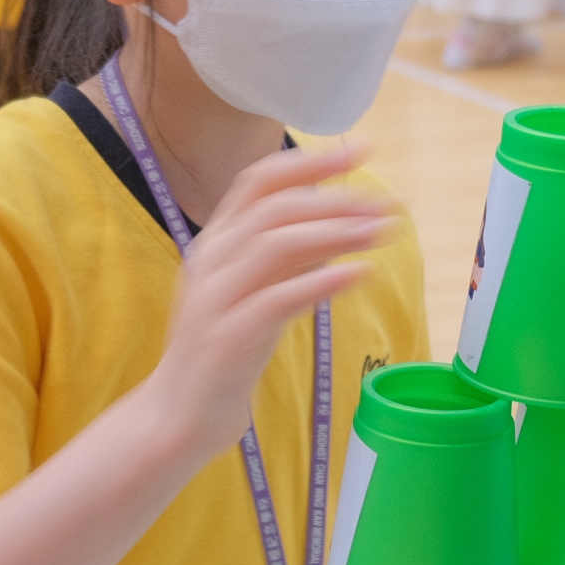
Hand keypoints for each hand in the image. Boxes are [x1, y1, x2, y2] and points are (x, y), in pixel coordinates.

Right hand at [143, 144, 394, 454]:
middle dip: (335, 200)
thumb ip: (286, 260)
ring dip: (336, 233)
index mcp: (215, 244)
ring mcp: (216, 298)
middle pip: (274, 209)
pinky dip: (322, 282)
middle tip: (386, 205)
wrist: (178, 415)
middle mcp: (211, 262)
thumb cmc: (222, 355)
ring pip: (276, 244)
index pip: (259, 182)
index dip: (310, 161)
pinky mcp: (228, 337)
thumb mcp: (254, 294)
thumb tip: (335, 228)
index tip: (360, 149)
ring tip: (382, 233)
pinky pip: (278, 298)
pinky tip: (359, 275)